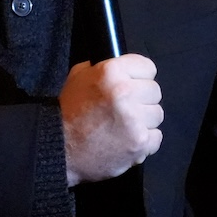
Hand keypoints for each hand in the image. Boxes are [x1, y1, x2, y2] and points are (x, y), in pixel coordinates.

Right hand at [59, 53, 162, 185]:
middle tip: (126, 109)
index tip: (133, 85)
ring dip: (144, 121)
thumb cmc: (68, 113)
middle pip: (155, 91)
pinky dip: (145, 141)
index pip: (148, 67)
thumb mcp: (79, 77)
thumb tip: (124, 69)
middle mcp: (125, 92)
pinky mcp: (139, 143)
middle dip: (142, 100)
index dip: (139, 77)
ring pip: (157, 114)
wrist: (60, 148)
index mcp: (111, 72)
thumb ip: (103, 68)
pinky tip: (128, 140)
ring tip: (125, 126)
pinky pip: (156, 137)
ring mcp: (134, 120)